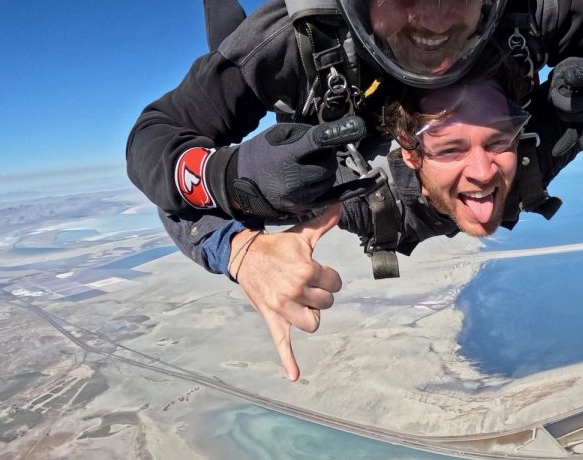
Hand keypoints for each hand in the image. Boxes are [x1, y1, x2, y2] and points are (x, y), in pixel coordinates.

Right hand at [220, 117, 366, 220]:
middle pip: (328, 164)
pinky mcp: (304, 207)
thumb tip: (332, 135)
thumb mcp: (277, 135)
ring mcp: (301, 196)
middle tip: (311, 153)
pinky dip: (354, 189)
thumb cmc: (259, 154)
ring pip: (329, 179)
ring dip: (326, 170)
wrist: (237, 183)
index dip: (338, 133)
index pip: (318, 141)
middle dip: (325, 156)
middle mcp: (295, 179)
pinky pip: (334, 198)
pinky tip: (373, 182)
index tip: (357, 127)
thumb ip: (305, 135)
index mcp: (287, 156)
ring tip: (307, 166)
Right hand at [230, 205, 343, 381]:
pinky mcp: (273, 319)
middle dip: (319, 295)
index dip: (329, 278)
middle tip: (305, 284)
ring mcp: (283, 308)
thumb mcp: (301, 235)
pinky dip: (289, 361)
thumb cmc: (277, 246)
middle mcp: (295, 290)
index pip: (335, 283)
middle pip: (326, 304)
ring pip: (313, 323)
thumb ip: (322, 223)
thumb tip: (339, 206)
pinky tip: (295, 376)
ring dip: (310, 314)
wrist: (244, 256)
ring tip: (300, 302)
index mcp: (306, 270)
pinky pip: (282, 344)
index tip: (317, 272)